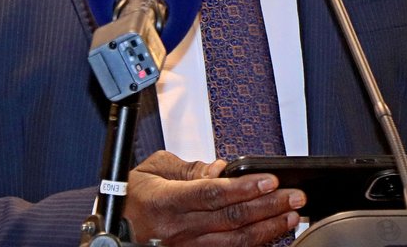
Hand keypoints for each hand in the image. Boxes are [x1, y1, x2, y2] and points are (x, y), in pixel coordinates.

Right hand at [122, 151, 305, 245]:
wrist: (113, 226)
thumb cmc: (133, 197)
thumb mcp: (155, 168)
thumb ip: (190, 167)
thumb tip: (222, 169)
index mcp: (166, 200)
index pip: (213, 194)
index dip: (245, 188)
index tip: (270, 180)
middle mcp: (177, 228)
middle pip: (231, 219)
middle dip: (268, 206)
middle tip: (294, 196)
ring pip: (234, 241)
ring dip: (266, 228)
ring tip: (289, 216)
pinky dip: (251, 243)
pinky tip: (268, 234)